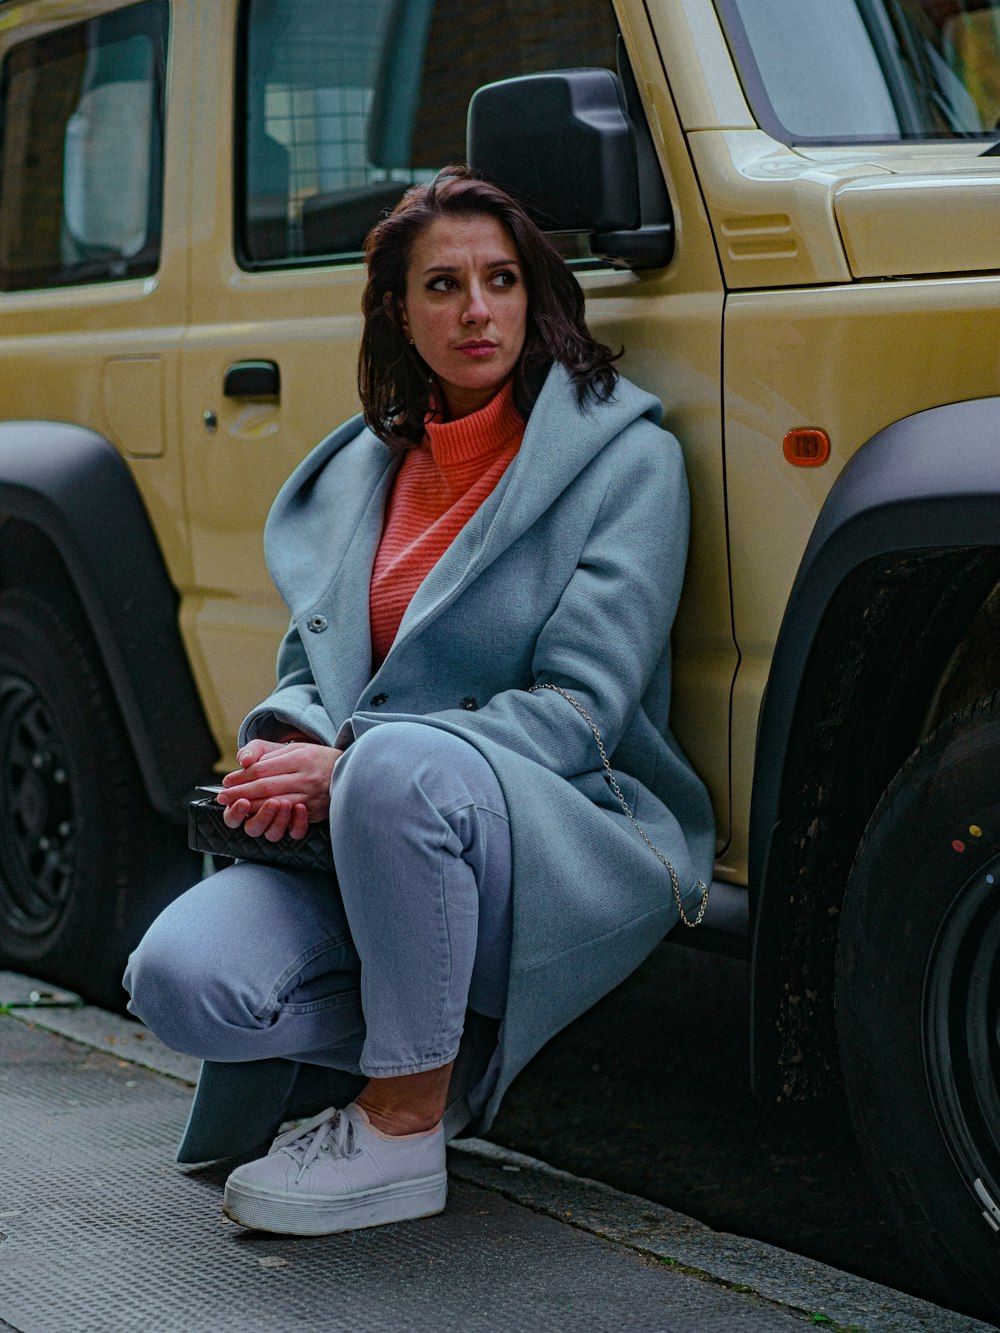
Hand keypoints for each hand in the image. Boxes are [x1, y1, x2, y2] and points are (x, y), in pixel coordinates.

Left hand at [216, 739, 341, 841]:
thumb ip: (268, 753)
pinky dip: (273, 818)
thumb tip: (245, 762)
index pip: (263, 769)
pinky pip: (290, 818)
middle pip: (266, 787)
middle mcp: (306, 777)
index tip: (226, 782)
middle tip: (222, 797)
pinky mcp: (316, 812)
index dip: (241, 776)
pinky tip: (259, 817)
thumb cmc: (316, 758)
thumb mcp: (294, 747)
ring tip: (236, 807)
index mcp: (299, 758)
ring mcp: (312, 796)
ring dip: (252, 807)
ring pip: (275, 803)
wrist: (350, 771)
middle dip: (240, 793)